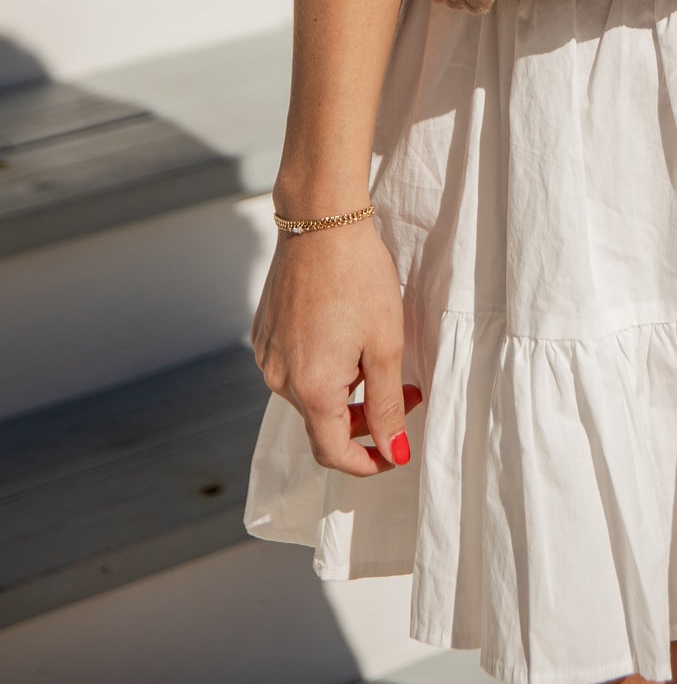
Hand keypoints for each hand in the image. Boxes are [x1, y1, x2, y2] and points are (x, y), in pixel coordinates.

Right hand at [252, 213, 419, 476]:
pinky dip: (323, 366)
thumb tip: (393, 453)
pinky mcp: (264, 333)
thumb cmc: (359, 278)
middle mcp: (279, 379)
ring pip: (309, 394)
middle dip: (363, 419)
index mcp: (310, 389)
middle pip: (321, 423)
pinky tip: (346, 334)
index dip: (367, 462)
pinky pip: (294, 367)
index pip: (333, 452)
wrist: (322, 221)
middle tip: (404, 393)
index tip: (394, 451)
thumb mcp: (385, 345)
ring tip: (375, 354)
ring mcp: (267, 355)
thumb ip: (387, 405)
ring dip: (344, 390)